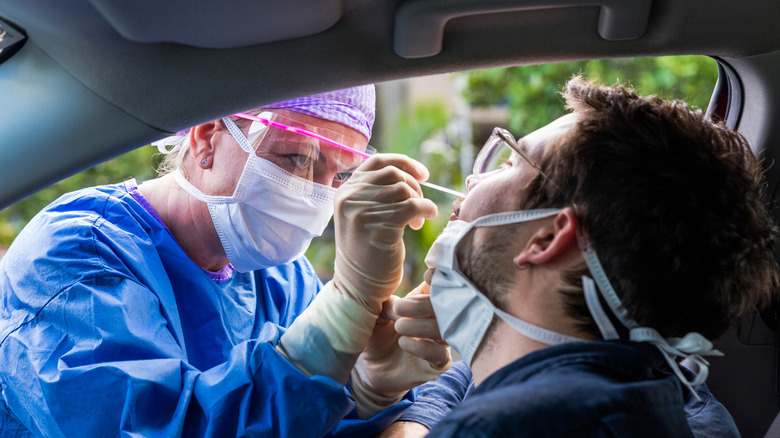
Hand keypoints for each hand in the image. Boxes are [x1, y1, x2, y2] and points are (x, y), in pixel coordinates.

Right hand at [278, 154, 437, 384]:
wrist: (359, 288)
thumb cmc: (368, 253)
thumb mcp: (364, 216)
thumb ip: (376, 194)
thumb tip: (408, 173)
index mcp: (344, 192)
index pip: (377, 161)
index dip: (403, 163)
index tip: (423, 174)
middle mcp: (348, 198)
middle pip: (393, 174)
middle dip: (414, 187)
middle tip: (420, 207)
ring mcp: (360, 212)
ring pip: (403, 189)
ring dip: (419, 201)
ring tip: (419, 221)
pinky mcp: (377, 226)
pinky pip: (411, 206)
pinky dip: (425, 210)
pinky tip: (424, 221)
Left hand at [351, 282, 451, 417]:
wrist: (370, 369)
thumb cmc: (376, 335)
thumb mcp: (376, 315)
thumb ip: (388, 304)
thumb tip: (397, 304)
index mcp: (425, 301)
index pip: (442, 284)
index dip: (439, 278)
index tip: (426, 275)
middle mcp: (438, 320)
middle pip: (446, 306)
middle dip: (423, 305)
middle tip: (398, 309)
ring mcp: (440, 342)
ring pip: (445, 329)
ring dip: (421, 325)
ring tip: (398, 326)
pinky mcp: (437, 364)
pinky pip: (440, 354)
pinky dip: (422, 347)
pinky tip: (403, 343)